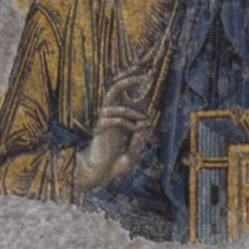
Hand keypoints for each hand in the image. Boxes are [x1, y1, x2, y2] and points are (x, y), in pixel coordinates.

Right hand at [73, 61, 159, 190]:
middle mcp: (110, 115)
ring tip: (145, 121)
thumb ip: (141, 137)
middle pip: (114, 88)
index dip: (133, 81)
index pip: (124, 93)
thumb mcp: (134, 149)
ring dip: (134, 112)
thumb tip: (148, 122)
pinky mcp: (100, 128)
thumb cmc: (116, 162)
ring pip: (117, 104)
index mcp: (119, 116)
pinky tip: (137, 130)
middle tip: (142, 73)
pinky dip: (129, 123)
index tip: (149, 73)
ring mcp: (104, 120)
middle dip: (127, 78)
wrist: (100, 175)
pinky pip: (115, 119)